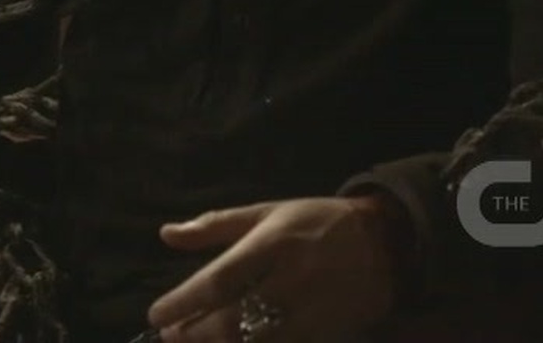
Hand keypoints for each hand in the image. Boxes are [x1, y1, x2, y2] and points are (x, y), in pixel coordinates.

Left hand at [145, 195, 406, 340]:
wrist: (385, 243)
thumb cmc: (316, 222)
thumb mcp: (267, 212)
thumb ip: (216, 226)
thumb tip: (166, 234)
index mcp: (273, 243)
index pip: (220, 279)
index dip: (185, 301)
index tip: (156, 314)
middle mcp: (291, 279)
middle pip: (234, 318)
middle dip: (196, 332)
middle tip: (171, 335)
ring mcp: (312, 311)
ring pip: (258, 341)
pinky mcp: (327, 334)